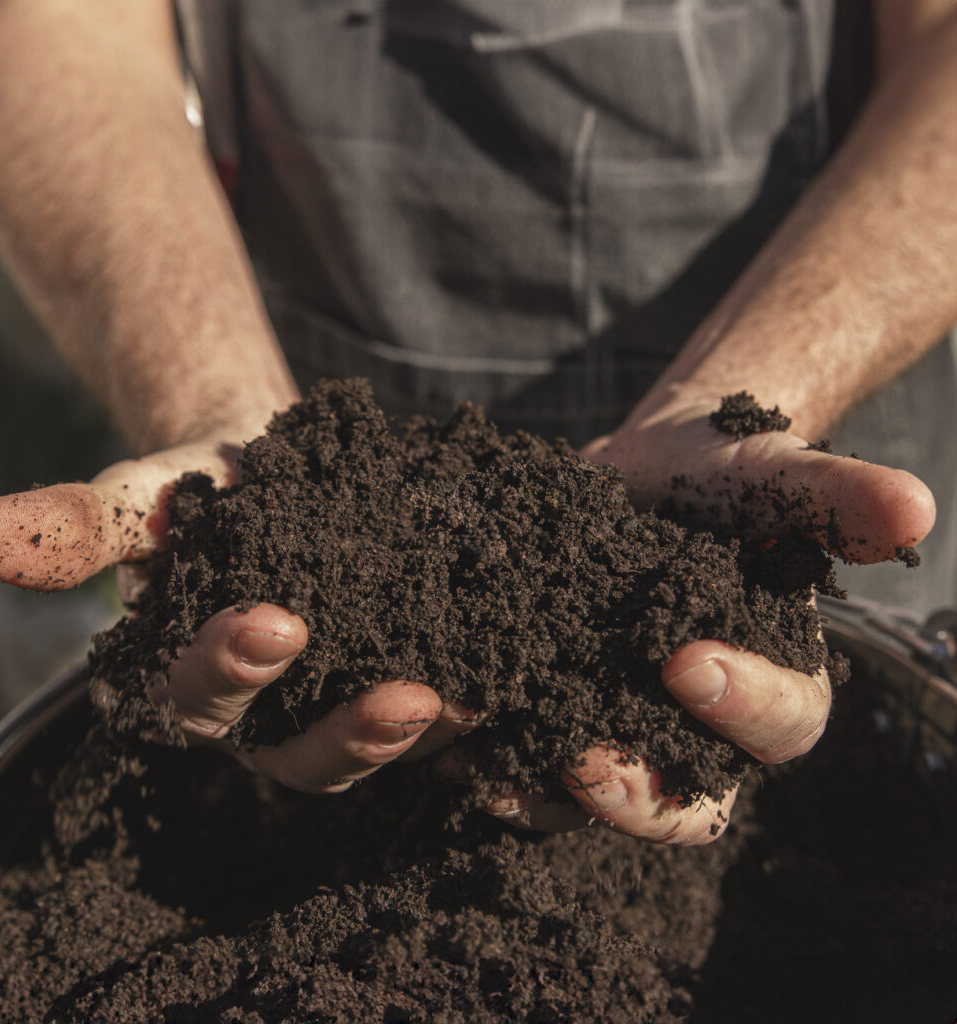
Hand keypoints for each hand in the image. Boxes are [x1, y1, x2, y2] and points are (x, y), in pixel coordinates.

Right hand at [0, 432, 465, 791]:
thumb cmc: (201, 486)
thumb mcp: (145, 494)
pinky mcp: (399, 676)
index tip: (274, 621)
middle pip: (303, 755)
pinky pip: (437, 706)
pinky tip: (517, 675)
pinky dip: (475, 697)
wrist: (275, 469)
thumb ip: (82, 522)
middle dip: (350, 732)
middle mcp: (271, 716)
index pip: (202, 700)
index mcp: (197, 683)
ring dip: (427, 732)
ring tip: (477, 696)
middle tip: (408, 698)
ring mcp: (339, 704)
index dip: (231, 671)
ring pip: (378, 744)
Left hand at [523, 390, 934, 843]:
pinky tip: (454, 743)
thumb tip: (917, 505)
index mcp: (775, 685)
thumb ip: (830, 496)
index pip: (782, 722)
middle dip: (633, 789)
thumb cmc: (724, 476)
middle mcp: (702, 734)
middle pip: (683, 797)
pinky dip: (494, 759)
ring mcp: (625, 730)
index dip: (744, 703)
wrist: (646, 473)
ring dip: (544, 791)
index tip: (687, 660)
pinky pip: (531, 759)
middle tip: (582, 755)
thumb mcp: (772, 474)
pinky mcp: (558, 712)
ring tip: (490, 769)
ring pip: (595, 797)